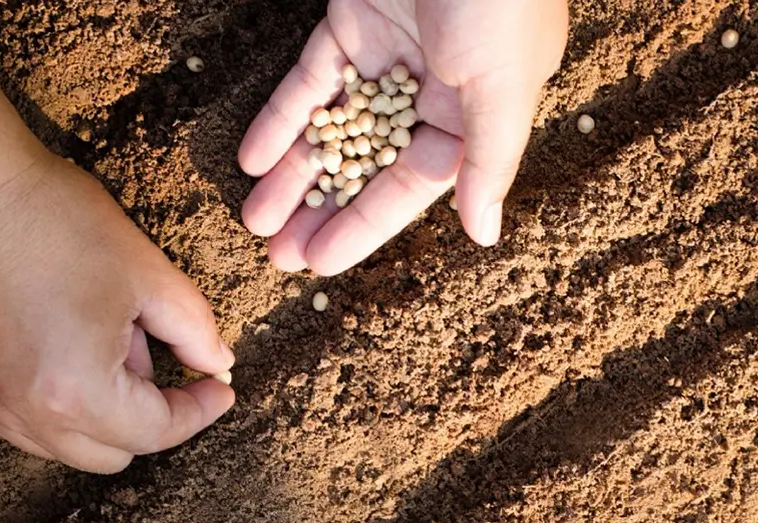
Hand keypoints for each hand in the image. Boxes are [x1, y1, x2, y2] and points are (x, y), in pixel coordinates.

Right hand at [0, 155, 235, 473]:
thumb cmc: (60, 224)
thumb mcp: (150, 275)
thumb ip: (195, 331)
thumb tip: (216, 365)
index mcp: (76, 393)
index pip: (155, 433)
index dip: (198, 410)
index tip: (219, 389)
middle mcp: (22, 415)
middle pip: (111, 454)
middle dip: (151, 418)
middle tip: (167, 366)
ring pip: (64, 442)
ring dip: (101, 410)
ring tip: (107, 340)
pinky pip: (21, 418)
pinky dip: (56, 399)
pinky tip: (64, 341)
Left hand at [239, 0, 567, 274]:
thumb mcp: (504, 83)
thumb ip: (489, 160)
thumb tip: (485, 234)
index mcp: (475, 115)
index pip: (411, 187)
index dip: (364, 225)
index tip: (321, 264)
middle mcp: (429, 93)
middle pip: (364, 164)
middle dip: (319, 209)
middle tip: (277, 255)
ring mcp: (387, 56)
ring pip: (332, 128)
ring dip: (293, 172)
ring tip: (254, 219)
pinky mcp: (352, 22)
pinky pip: (311, 79)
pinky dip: (282, 115)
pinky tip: (253, 156)